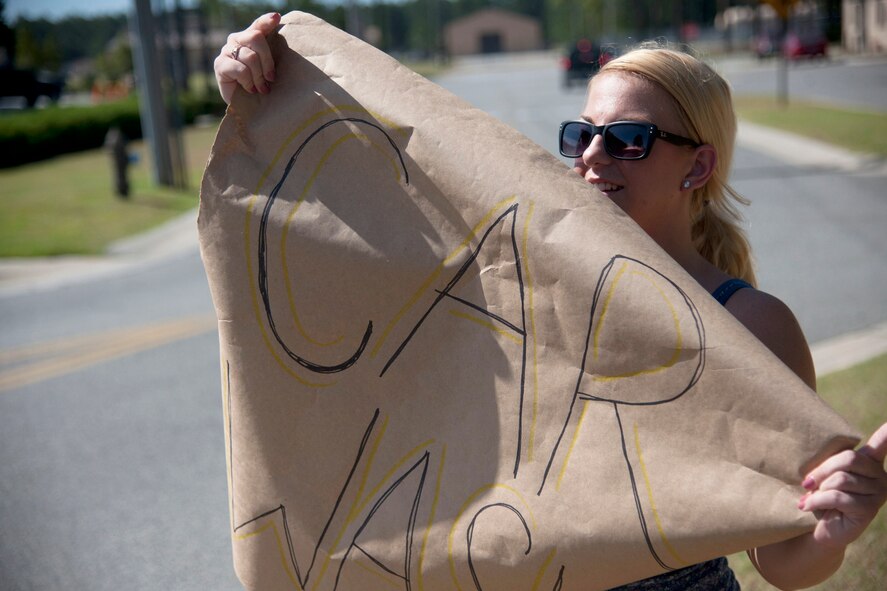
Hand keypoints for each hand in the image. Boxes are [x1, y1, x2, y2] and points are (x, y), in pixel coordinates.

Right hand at [214, 12, 279, 103]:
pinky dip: (249, 82)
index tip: (277, 18)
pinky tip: (250, 89)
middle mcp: (236, 39)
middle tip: (271, 78)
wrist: (245, 105)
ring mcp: (226, 51)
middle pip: (256, 38)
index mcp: (249, 37)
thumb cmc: (261, 85)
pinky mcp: (220, 65)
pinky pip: (240, 70)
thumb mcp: (268, 69)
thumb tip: (281, 39)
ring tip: (262, 88)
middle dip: (267, 61)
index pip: (258, 25)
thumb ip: (272, 55)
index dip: (266, 21)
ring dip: (259, 76)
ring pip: (250, 57)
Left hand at [799, 422, 886, 548]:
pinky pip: (837, 497)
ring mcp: (879, 493)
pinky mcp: (869, 510)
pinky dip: (816, 501)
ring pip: (841, 479)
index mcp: (870, 461)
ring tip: (810, 497)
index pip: (883, 442)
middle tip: (806, 482)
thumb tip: (820, 464)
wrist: (820, 529)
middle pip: (849, 459)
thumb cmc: (820, 495)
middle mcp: (881, 475)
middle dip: (822, 470)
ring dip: (819, 489)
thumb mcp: (824, 474)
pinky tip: (806, 506)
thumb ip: (830, 462)